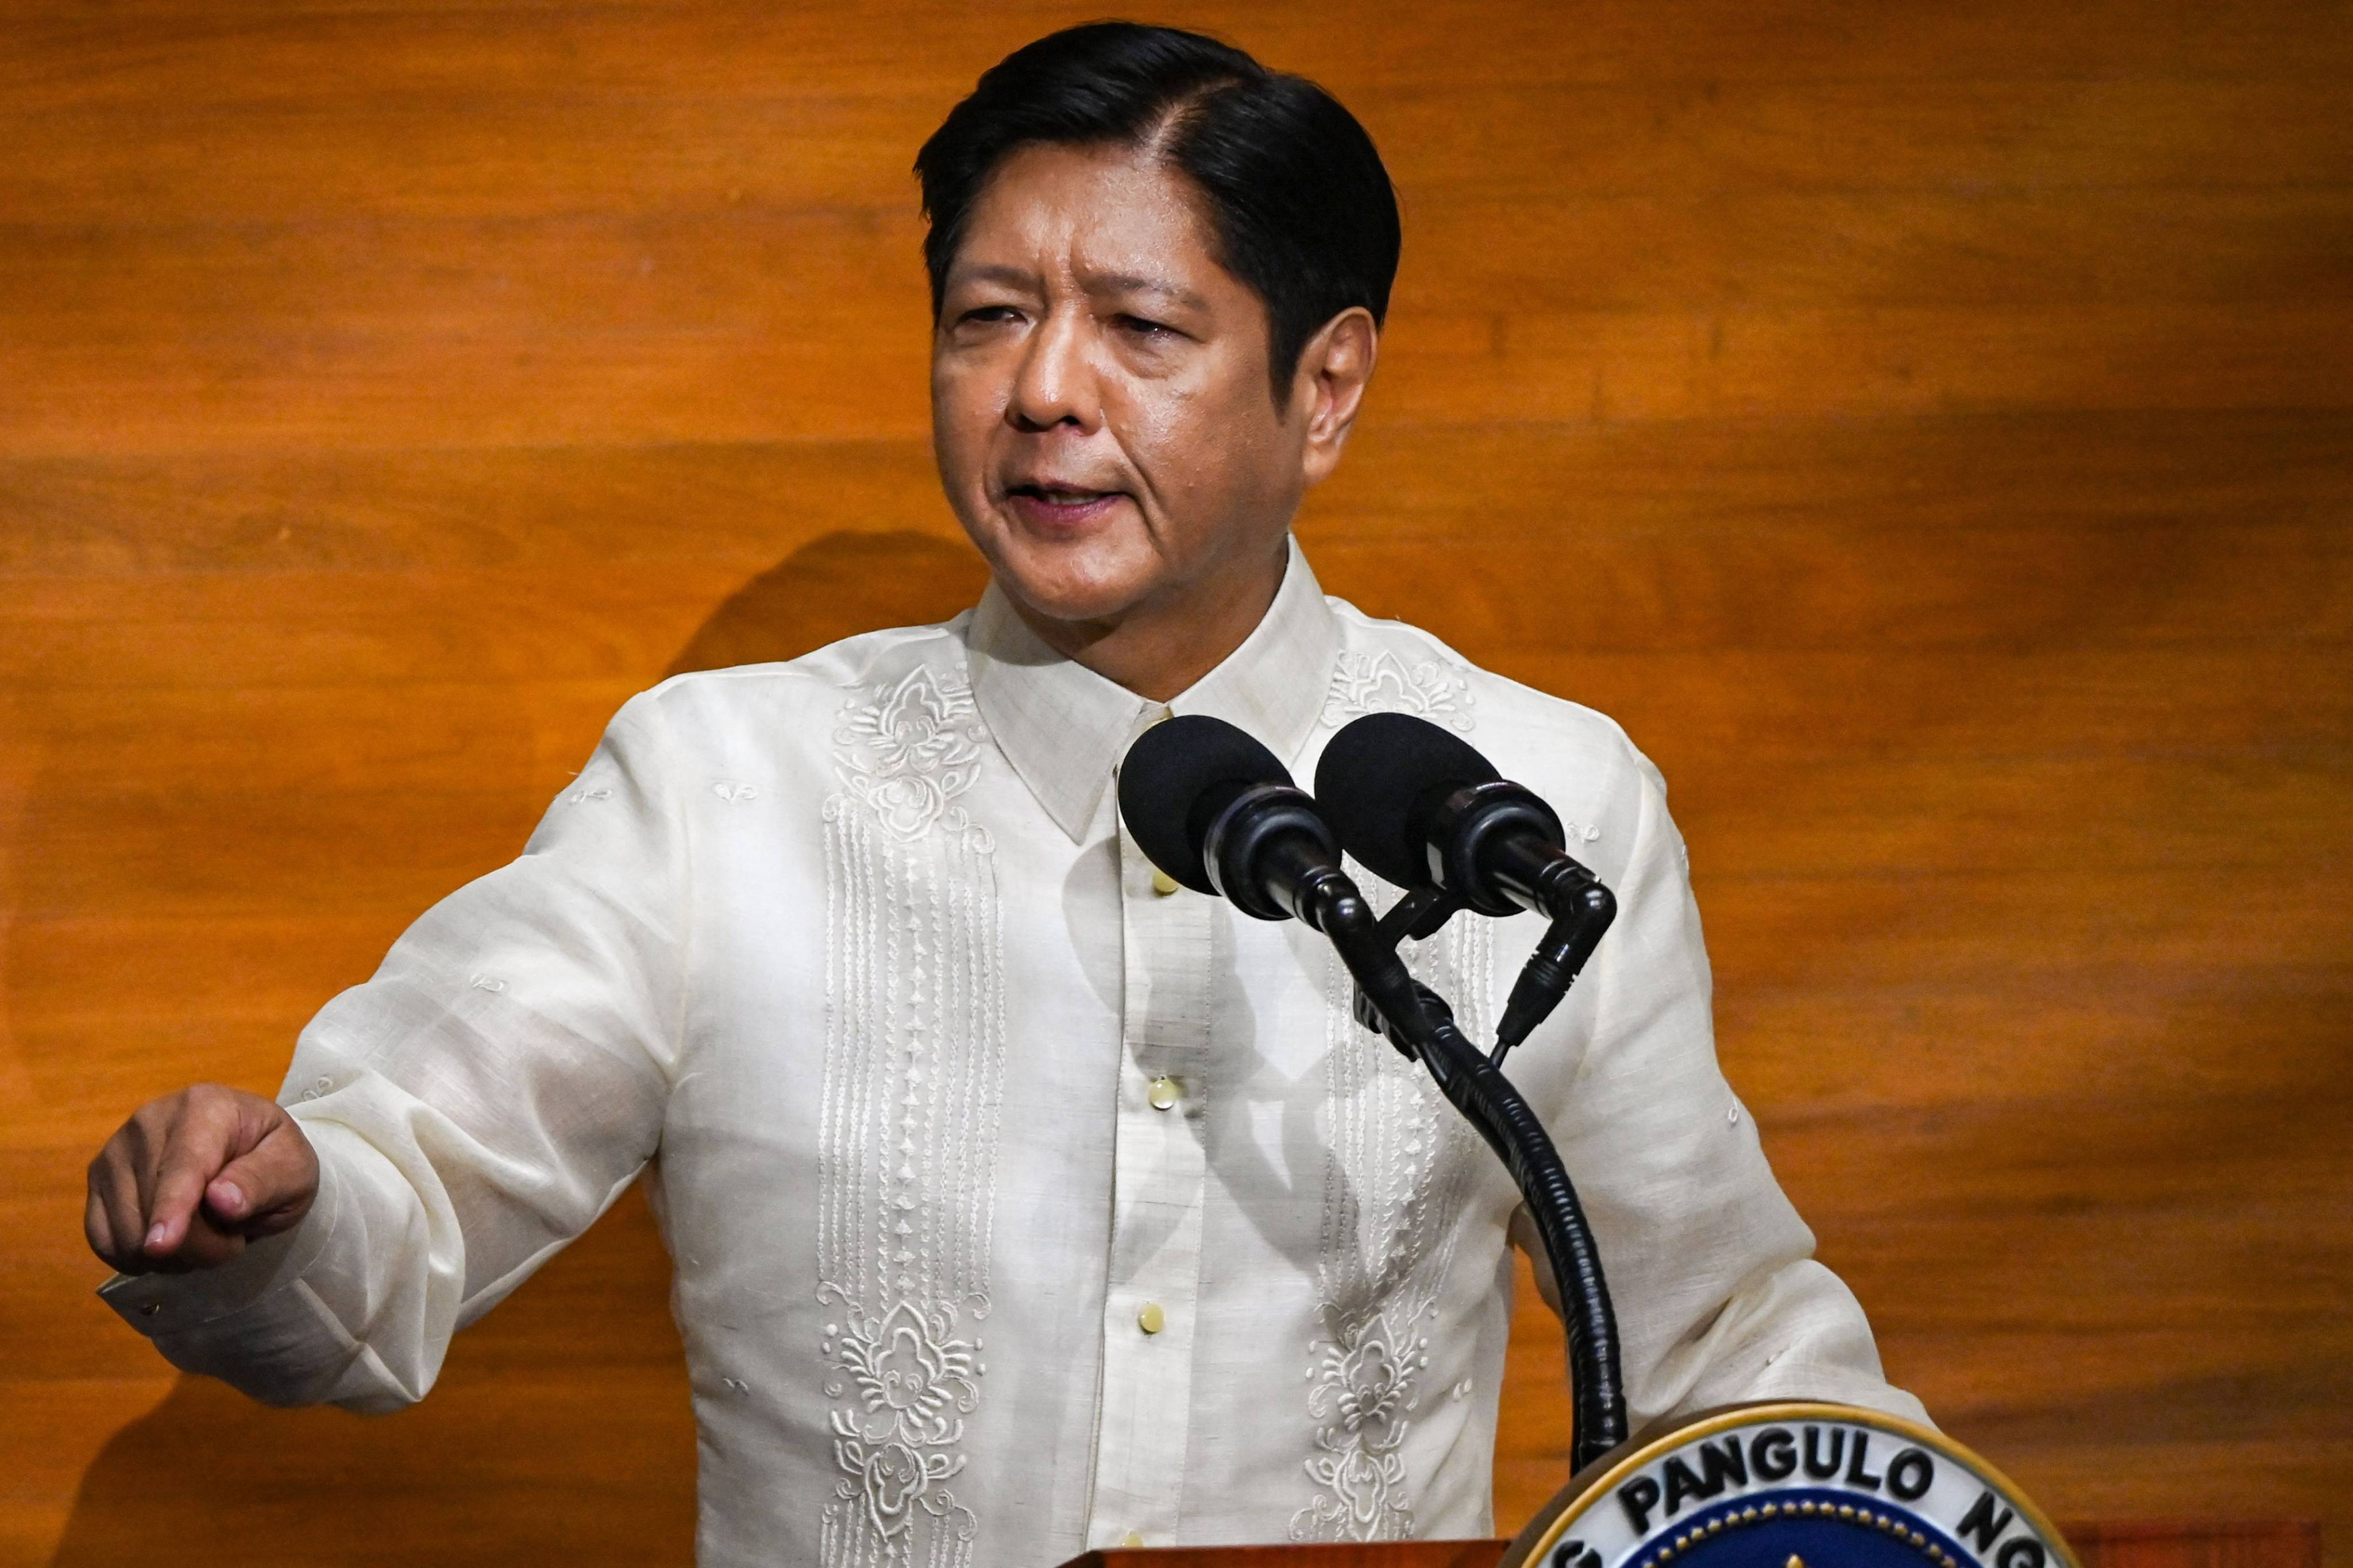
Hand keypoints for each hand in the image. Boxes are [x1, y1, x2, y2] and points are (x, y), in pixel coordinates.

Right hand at [85, 1083, 319, 1274]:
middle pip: (156, 1208)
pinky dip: (137, 1258)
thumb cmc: (274, 1159)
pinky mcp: (96, 1181)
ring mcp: (115, 1151)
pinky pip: (103, 1239)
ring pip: (127, 1231)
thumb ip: (263, 1182)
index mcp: (205, 1107)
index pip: (184, 1166)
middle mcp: (148, 1121)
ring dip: (172, 1255)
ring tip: (206, 1234)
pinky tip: (170, 1243)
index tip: (160, 1245)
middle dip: (201, 1245)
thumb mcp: (293, 1169)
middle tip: (234, 1238)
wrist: (247, 1152)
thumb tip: (221, 1200)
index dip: (172, 1208)